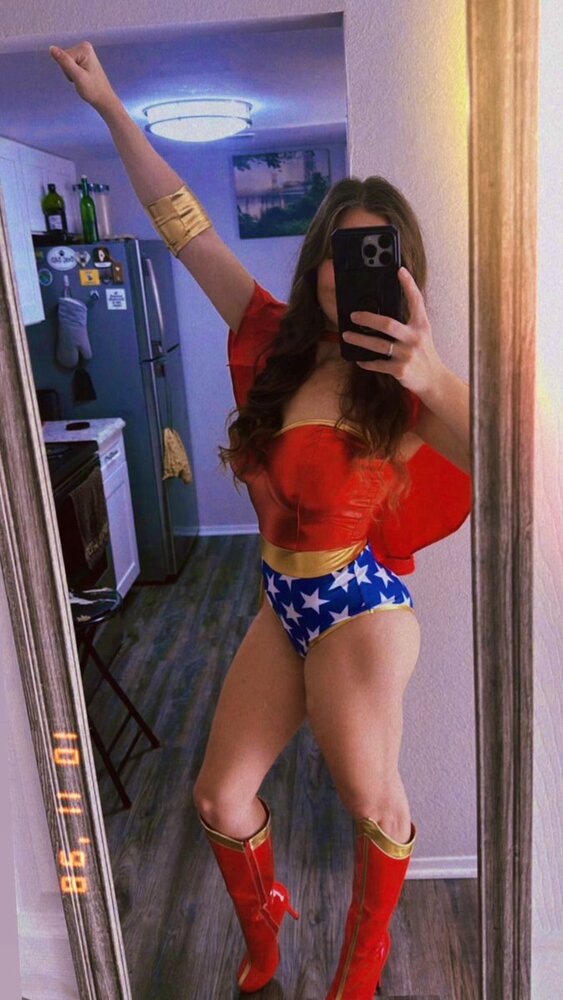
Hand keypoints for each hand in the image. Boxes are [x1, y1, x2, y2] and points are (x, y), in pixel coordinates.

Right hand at [49, 41, 118, 113]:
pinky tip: (83, 78)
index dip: (67, 70)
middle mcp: (84, 47)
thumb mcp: (77, 76)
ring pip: (65, 62)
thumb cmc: (93, 90)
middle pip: (64, 58)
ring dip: (71, 74)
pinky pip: (69, 65)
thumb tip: (51, 48)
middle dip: (69, 72)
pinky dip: (73, 74)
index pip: (63, 56)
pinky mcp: (83, 58)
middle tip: (81, 79)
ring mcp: (84, 52)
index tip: (79, 77)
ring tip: (83, 79)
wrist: (103, 99)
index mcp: (84, 48)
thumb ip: (65, 62)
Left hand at [342, 267, 444, 394]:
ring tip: (346, 335)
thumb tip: (384, 311)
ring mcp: (407, 355)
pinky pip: (378, 364)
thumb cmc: (423, 352)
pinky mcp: (400, 370)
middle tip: (353, 316)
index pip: (416, 301)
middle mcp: (415, 338)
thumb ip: (408, 321)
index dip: (409, 285)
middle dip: (368, 319)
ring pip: (378, 345)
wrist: (433, 379)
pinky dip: (366, 362)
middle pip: (388, 324)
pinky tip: (358, 359)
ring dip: (359, 340)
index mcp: (421, 325)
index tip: (400, 270)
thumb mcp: (422, 333)